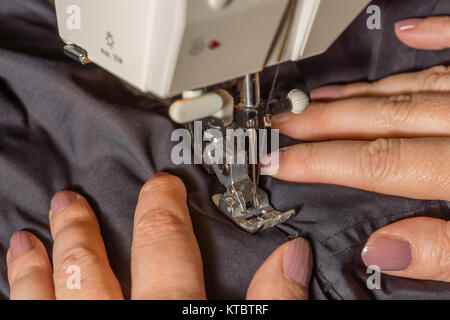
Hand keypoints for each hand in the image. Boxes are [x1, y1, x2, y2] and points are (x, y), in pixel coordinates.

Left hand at [6, 173, 312, 299]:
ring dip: (34, 268)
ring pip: (45, 300)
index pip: (165, 252)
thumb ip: (272, 304)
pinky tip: (21, 284)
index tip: (162, 186)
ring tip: (26, 240)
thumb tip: (292, 256)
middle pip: (91, 272)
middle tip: (68, 202)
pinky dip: (24, 299)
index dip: (164, 213)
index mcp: (167, 317)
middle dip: (80, 232)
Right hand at [266, 17, 449, 281]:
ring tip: (319, 96)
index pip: (378, 163)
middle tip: (281, 123)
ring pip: (410, 89)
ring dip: (360, 93)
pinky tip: (406, 33)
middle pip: (383, 120)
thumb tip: (382, 249)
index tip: (276, 161)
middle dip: (324, 122)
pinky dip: (435, 38)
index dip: (321, 162)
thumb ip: (445, 252)